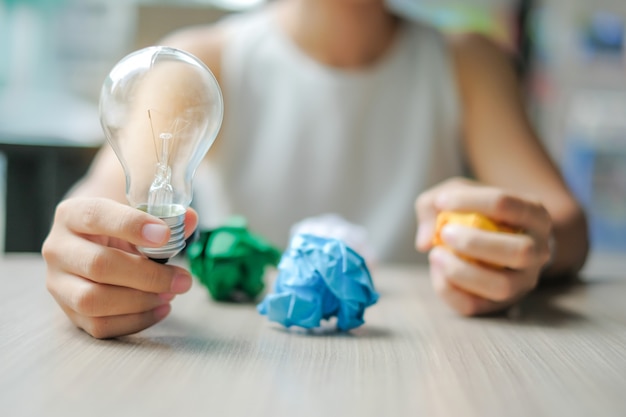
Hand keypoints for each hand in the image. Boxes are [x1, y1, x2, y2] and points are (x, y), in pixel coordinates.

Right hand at [42, 198, 198, 337]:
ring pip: (93, 300)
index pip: (96, 215)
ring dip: (140, 301)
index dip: (132, 225)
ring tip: (171, 294)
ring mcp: (59, 284)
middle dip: (148, 275)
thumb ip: (165, 215)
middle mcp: (58, 248)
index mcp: (72, 214)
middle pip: (99, 265)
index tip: (165, 235)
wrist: (95, 243)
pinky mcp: (69, 313)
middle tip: (182, 279)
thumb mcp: (138, 212)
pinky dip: (136, 321)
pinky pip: (99, 326)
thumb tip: (190, 220)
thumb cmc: (120, 226)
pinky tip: (161, 309)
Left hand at [415, 178, 551, 315]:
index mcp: (533, 214)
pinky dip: (449, 290)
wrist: (497, 242)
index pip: (506, 204)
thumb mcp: (458, 196)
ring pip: (502, 287)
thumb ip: (434, 203)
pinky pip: (474, 305)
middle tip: (445, 232)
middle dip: (475, 242)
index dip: (469, 201)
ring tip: (436, 255)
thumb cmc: (476, 213)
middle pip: (520, 252)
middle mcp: (537, 251)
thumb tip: (425, 240)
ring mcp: (522, 282)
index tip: (442, 202)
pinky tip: (437, 271)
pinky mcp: (499, 304)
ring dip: (462, 271)